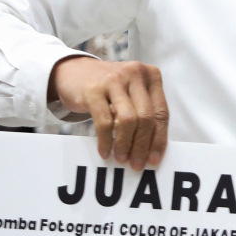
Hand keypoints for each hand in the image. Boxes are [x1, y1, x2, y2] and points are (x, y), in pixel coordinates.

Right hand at [49, 56, 168, 169]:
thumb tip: (152, 148)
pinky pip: (105, 122)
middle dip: (142, 145)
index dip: (159, 139)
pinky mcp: (94, 89)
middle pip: (146, 117)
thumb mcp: (132, 91)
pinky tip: (105, 152)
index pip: (161, 112)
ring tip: (121, 159)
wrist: (74, 71)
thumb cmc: (109, 87)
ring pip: (128, 120)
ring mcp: (115, 79)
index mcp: (152, 75)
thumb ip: (144, 110)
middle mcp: (136, 74)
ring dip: (125, 145)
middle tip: (136, 164)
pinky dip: (106, 141)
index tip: (154, 159)